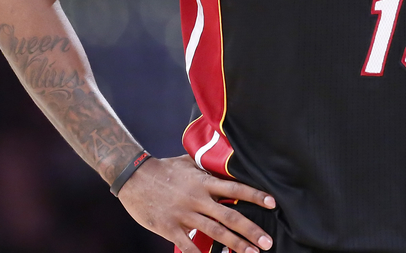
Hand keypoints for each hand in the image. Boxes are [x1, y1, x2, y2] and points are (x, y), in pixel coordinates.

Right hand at [117, 155, 275, 252]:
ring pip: (215, 232)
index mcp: (204, 182)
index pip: (236, 188)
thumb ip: (208, 166)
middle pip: (230, 215)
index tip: (272, 203)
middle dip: (251, 229)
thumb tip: (227, 161)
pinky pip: (188, 246)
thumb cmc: (163, 168)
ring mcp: (184, 214)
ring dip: (235, 244)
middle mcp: (197, 198)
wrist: (133, 177)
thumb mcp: (189, 162)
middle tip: (268, 241)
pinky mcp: (169, 227)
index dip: (255, 195)